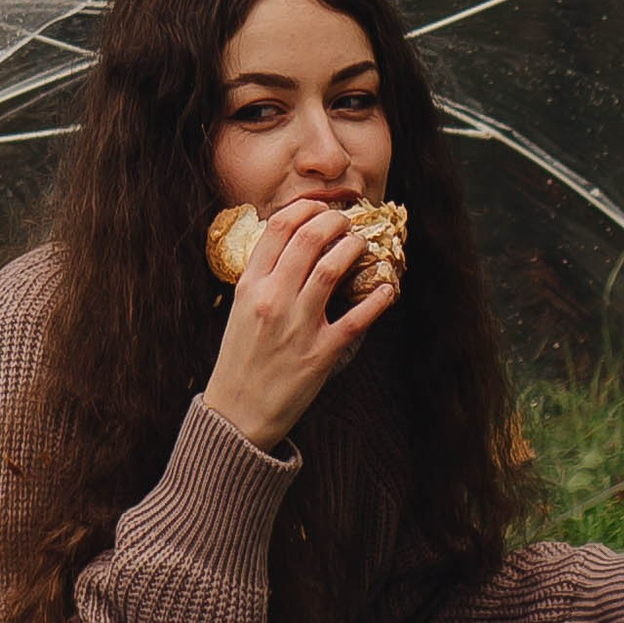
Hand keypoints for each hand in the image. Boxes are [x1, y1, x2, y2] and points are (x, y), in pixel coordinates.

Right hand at [201, 194, 398, 450]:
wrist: (237, 414)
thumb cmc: (240, 359)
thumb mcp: (240, 309)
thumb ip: (263, 277)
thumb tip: (293, 241)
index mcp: (250, 286)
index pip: (279, 228)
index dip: (306, 209)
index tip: (321, 208)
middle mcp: (272, 300)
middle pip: (308, 239)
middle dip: (334, 221)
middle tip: (345, 222)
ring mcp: (297, 327)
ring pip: (331, 269)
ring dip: (352, 248)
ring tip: (359, 246)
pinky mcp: (320, 354)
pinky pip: (356, 319)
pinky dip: (376, 300)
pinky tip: (386, 288)